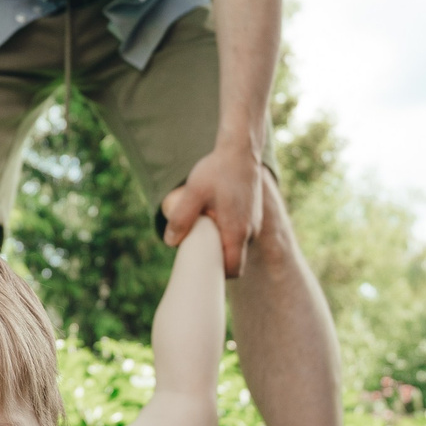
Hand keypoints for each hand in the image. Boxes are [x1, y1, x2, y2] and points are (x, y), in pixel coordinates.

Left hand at [160, 141, 264, 276]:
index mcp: (237, 232)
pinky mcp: (254, 212)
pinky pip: (241, 232)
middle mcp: (250, 231)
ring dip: (222, 243)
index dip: (218, 275)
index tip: (201, 269)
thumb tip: (170, 242)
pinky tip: (213, 218)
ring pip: (238, 245)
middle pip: (235, 259)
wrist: (240, 150)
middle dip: (217, 260)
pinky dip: (229, 231)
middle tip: (196, 251)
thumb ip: (181, 218)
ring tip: (203, 231)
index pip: (233, 269)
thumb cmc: (217, 171)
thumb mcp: (193, 193)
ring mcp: (255, 222)